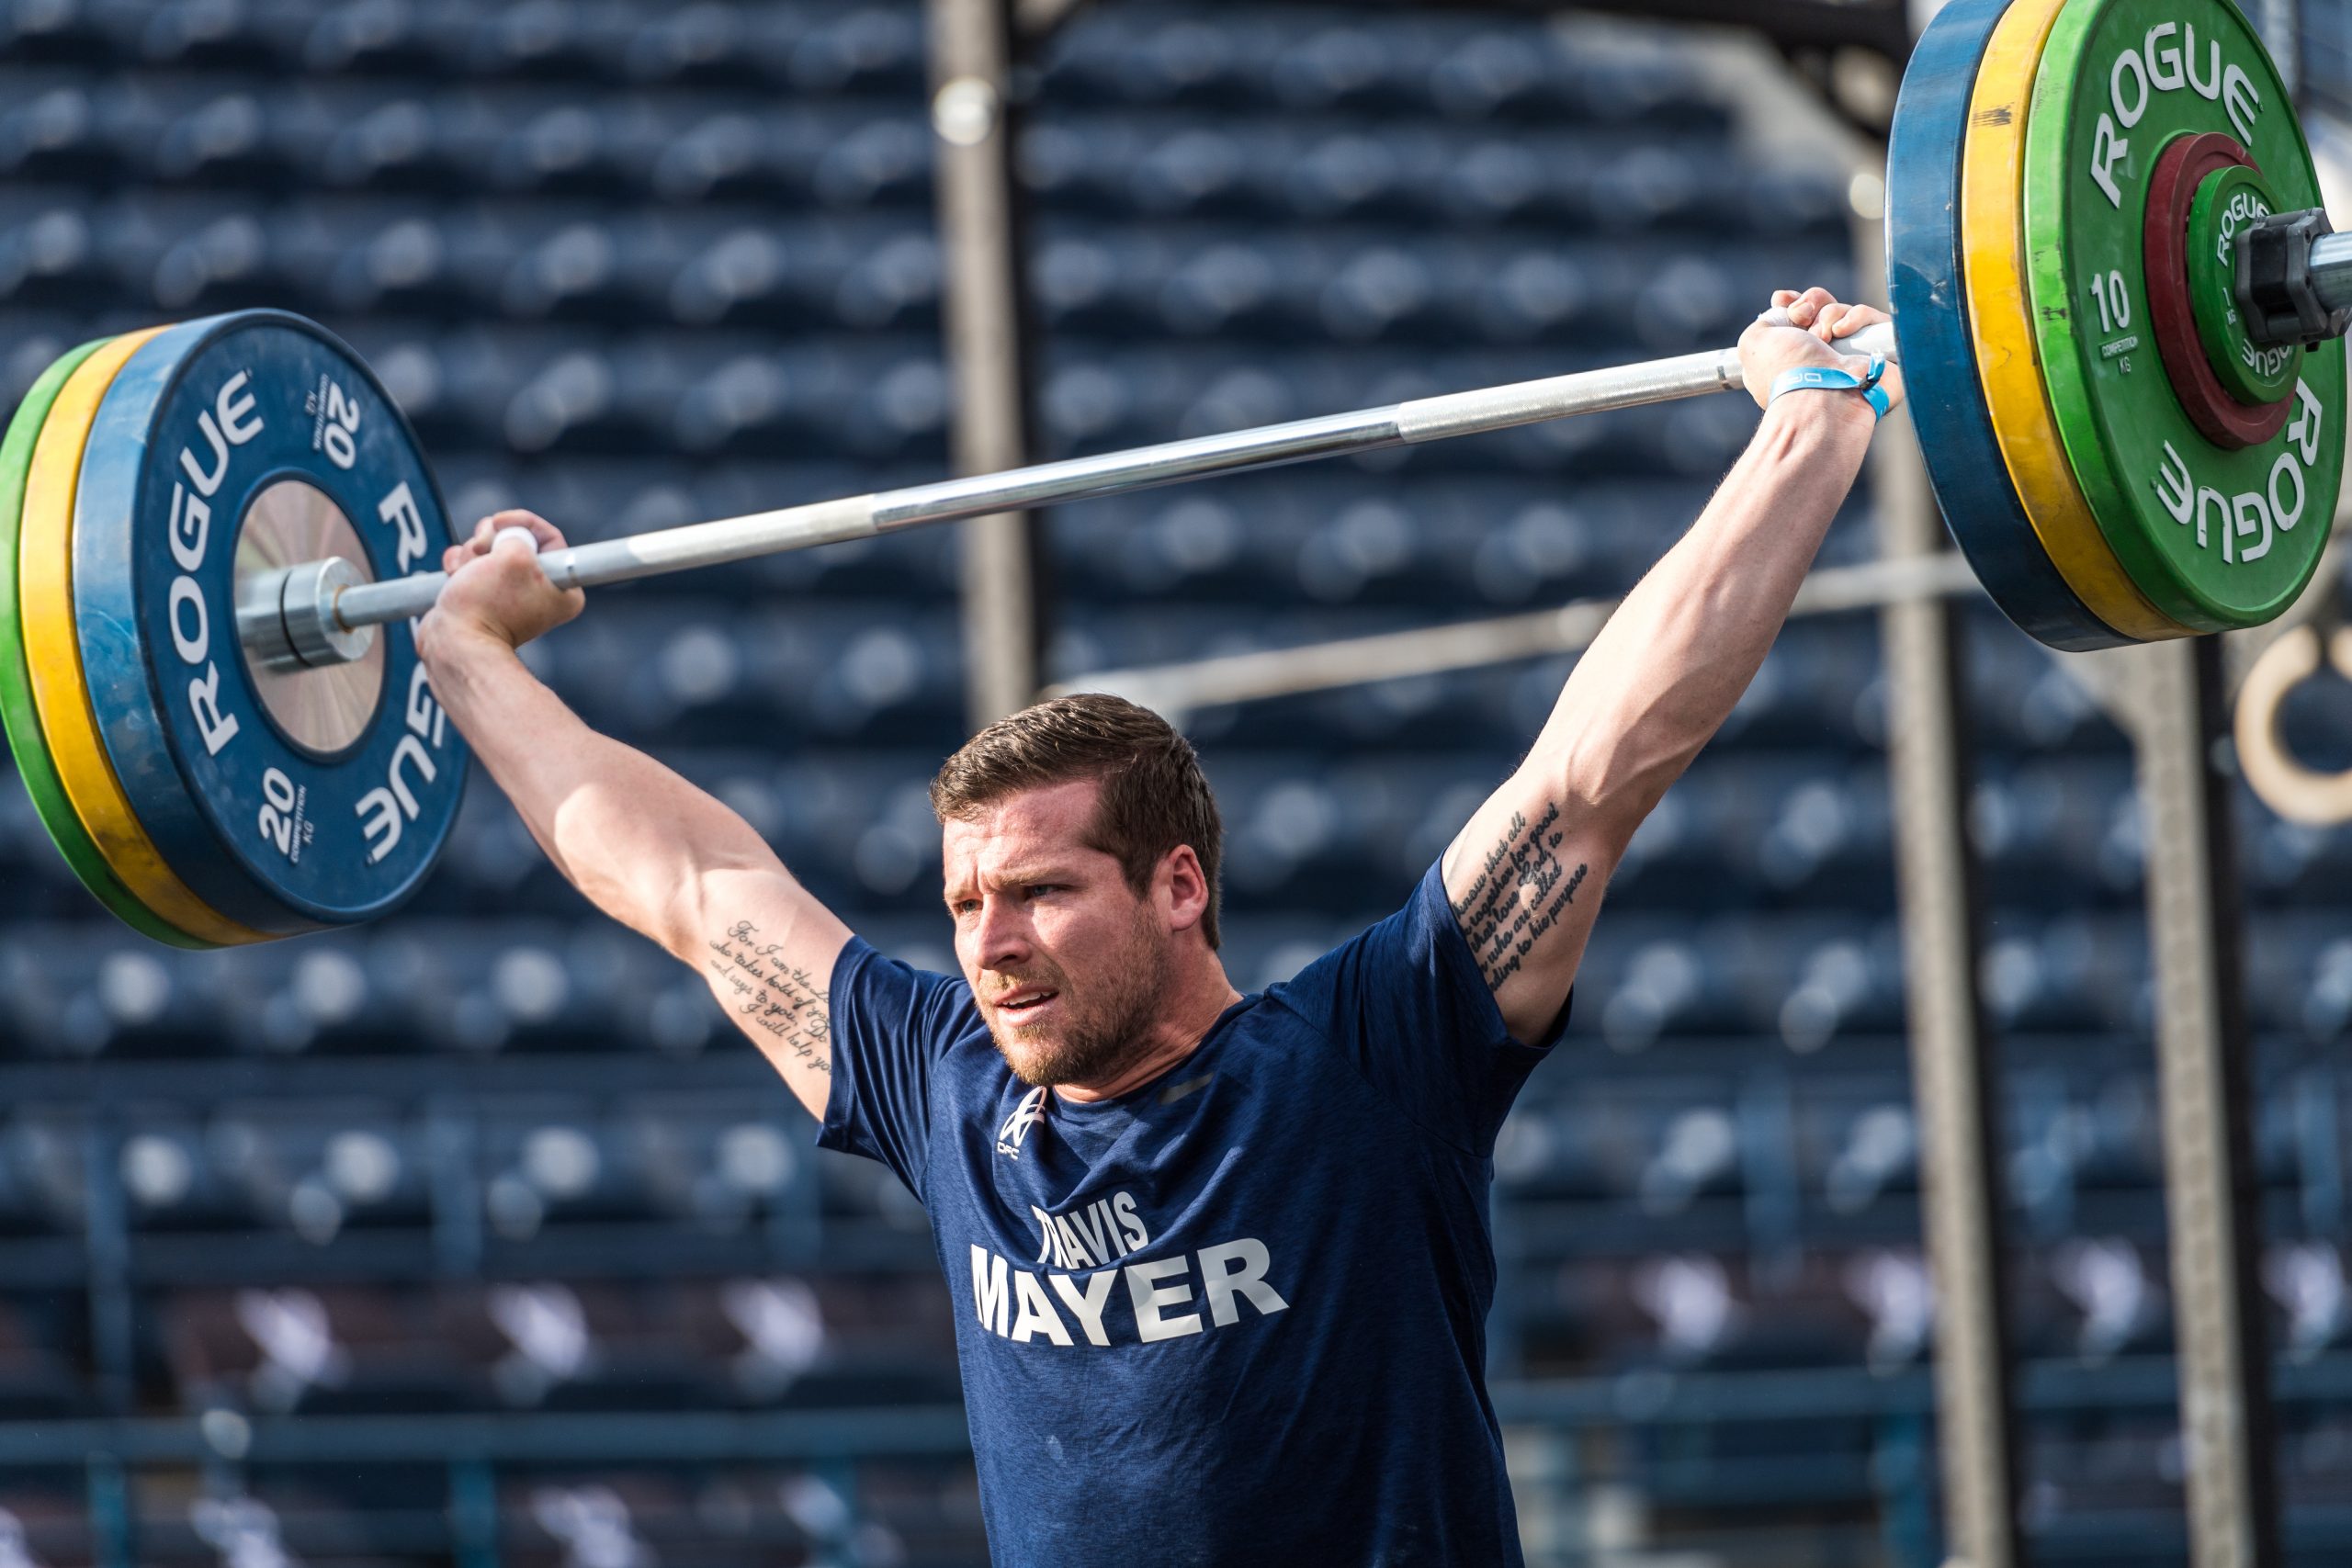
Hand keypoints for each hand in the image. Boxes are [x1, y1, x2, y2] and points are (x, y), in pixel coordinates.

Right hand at [416, 510, 584, 661]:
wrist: (452, 642)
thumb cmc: (486, 606)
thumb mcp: (514, 556)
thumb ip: (516, 533)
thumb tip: (505, 534)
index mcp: (564, 589)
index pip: (549, 536)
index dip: (522, 522)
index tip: (500, 523)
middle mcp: (541, 591)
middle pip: (516, 540)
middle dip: (491, 540)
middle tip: (480, 554)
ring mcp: (510, 593)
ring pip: (489, 549)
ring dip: (471, 554)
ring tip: (466, 574)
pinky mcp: (484, 594)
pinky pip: (472, 563)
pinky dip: (460, 564)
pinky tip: (455, 576)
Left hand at [1738, 287, 1906, 414]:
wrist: (1821, 397)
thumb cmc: (1785, 371)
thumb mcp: (1752, 344)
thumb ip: (1764, 322)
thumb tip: (1784, 311)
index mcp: (1790, 357)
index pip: (1796, 318)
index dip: (1792, 302)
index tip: (1783, 299)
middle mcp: (1820, 357)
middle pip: (1821, 308)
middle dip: (1810, 303)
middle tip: (1802, 316)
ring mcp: (1850, 356)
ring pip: (1845, 311)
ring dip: (1829, 315)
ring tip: (1823, 336)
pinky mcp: (1881, 353)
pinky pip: (1872, 319)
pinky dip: (1855, 318)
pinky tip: (1841, 332)